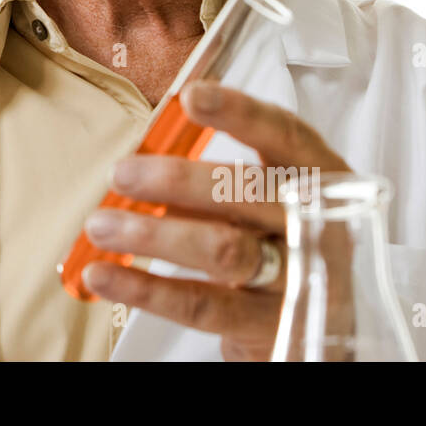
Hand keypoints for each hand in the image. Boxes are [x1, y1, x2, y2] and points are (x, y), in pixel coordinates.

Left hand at [81, 80, 351, 360]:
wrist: (321, 328)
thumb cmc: (280, 243)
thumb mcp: (267, 203)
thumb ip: (219, 179)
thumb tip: (142, 159)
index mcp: (325, 179)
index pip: (286, 136)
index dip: (240, 113)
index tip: (190, 96)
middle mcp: (323, 225)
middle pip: (248, 194)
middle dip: (178, 180)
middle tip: (120, 173)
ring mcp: (303, 280)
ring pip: (223, 250)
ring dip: (153, 235)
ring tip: (100, 226)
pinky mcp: (275, 329)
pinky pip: (201, 305)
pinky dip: (145, 289)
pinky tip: (103, 273)